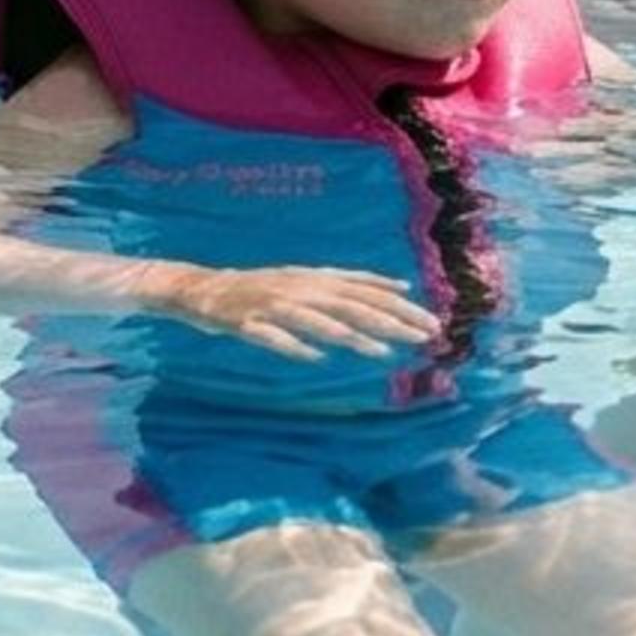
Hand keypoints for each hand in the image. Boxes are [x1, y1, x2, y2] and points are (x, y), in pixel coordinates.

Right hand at [163, 264, 442, 361]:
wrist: (203, 288)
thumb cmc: (262, 286)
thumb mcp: (309, 277)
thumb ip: (351, 282)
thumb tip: (400, 287)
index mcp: (316, 278)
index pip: (366, 290)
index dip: (400, 306)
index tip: (432, 321)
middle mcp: (300, 288)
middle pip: (351, 305)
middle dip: (389, 321)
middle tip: (422, 337)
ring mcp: (273, 305)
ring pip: (317, 320)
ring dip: (350, 336)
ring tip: (380, 353)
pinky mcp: (248, 322)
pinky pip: (274, 336)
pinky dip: (294, 345)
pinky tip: (314, 357)